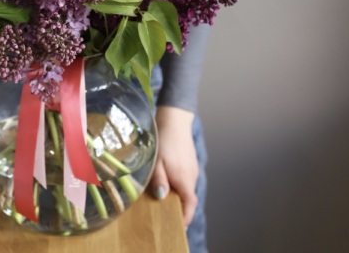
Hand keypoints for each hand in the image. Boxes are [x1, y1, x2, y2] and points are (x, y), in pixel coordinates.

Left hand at [151, 106, 198, 226]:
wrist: (174, 120)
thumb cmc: (164, 140)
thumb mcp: (157, 161)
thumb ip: (159, 180)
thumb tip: (161, 198)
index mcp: (184, 178)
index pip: (190, 204)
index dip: (186, 217)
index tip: (178, 227)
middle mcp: (191, 176)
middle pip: (187, 198)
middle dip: (177, 208)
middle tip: (164, 214)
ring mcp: (192, 169)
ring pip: (185, 188)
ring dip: (176, 194)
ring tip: (161, 196)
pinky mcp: (189, 163)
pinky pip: (184, 178)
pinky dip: (176, 183)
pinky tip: (165, 178)